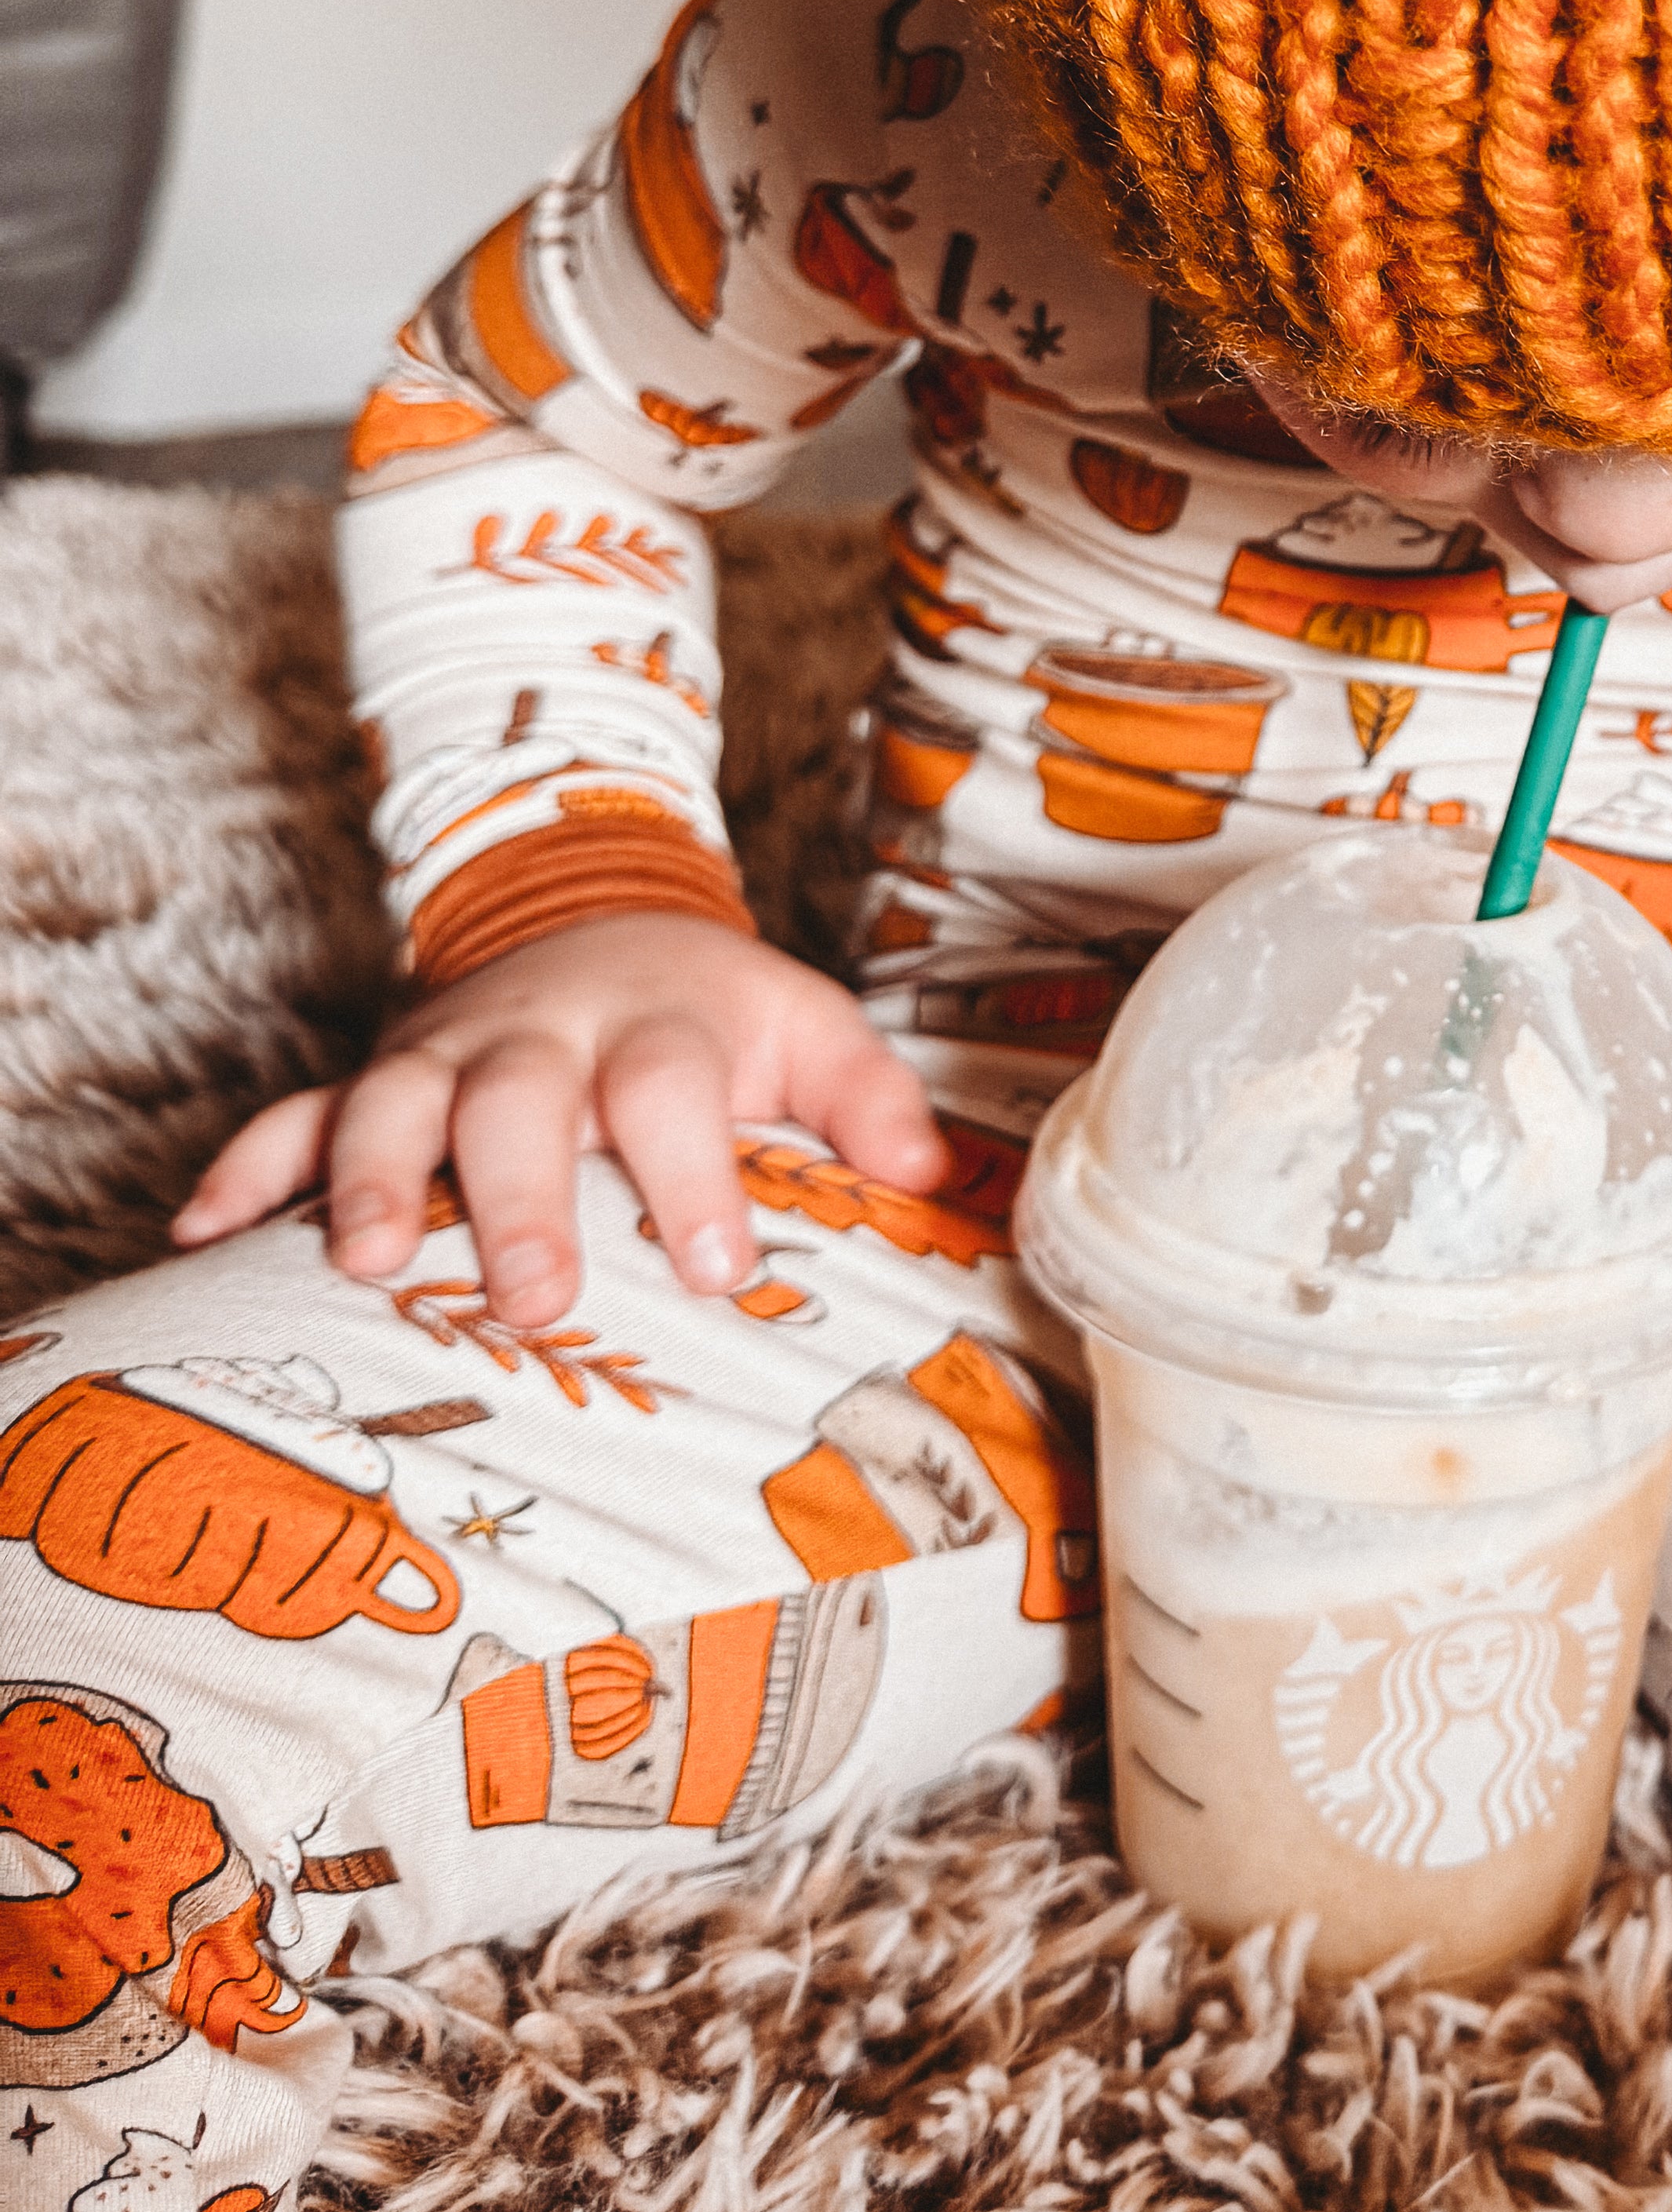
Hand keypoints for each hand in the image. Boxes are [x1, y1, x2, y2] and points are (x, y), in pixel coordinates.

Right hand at [172, 913, 946, 1331]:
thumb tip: (932, 1175)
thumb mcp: (803, 1032)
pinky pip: (291, 1114)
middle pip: (523, 1100)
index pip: (675, 1089)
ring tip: (361, 1262)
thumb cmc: (712, 1018)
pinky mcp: (371, 1076)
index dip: (694, 1171)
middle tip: (538, 1296)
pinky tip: (199, 1240)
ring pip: (392, 1101)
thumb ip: (869, 1099)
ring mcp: (444, 1054)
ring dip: (369, 1176)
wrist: (598, 915)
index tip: (716, 1263)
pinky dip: (245, 1170)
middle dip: (526, 1196)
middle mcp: (541, 1035)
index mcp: (657, 1029)